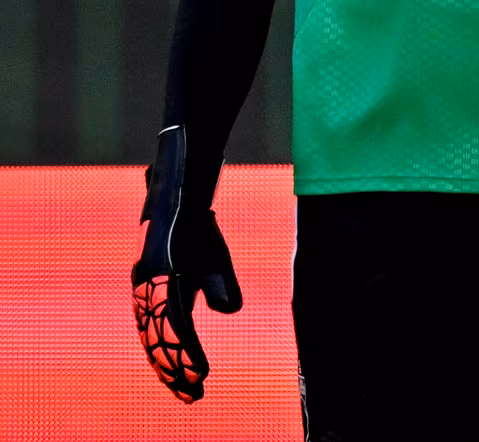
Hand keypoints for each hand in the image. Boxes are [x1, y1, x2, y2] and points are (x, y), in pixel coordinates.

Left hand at [131, 126, 241, 401]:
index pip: (161, 335)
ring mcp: (152, 279)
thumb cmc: (198, 227)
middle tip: (191, 394)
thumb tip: (225, 311)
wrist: (186, 189)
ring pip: (163, 333)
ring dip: (180, 361)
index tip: (191, 386)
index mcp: (158, 291)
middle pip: (157, 339)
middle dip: (174, 369)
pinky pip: (172, 314)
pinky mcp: (161, 269)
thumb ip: (217, 289)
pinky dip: (184, 339)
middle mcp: (149, 289)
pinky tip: (196, 351)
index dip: (173, 361)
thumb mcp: (214, 264)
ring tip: (196, 380)